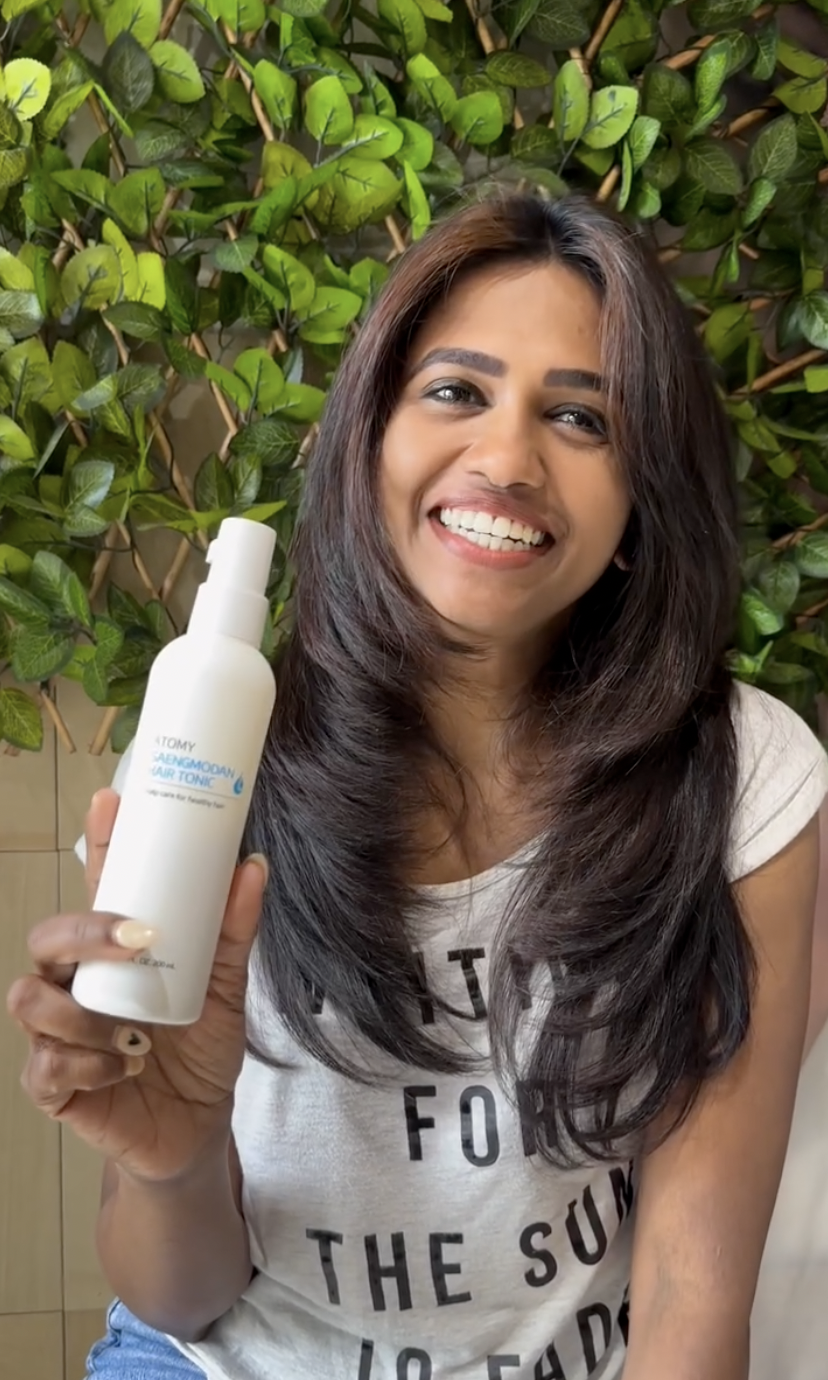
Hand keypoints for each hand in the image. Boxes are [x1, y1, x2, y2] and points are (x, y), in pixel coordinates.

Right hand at [7, 788, 266, 1182]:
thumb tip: (252, 866)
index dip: (99, 843)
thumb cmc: (200, 1047)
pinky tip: (124, 1067)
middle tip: (136, 939)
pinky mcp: (55, 1083)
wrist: (197, 1125)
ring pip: (30, 999)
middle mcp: (77, 983)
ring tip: (135, 1033)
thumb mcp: (225, 986)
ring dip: (85, 1014)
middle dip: (82, 931)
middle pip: (47, 937)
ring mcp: (58, 1033)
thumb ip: (232, 930)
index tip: (111, 803)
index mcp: (114, 951)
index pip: (97, 886)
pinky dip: (89, 1064)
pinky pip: (46, 1065)